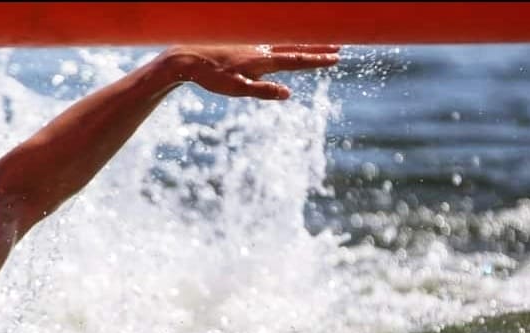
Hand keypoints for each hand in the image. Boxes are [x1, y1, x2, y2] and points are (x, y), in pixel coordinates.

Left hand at [168, 45, 340, 99]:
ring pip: (286, 42)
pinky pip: (273, 41)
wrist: (189, 57)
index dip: (317, 60)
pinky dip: (288, 41)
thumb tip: (288, 93)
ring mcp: (255, 44)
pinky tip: (290, 43)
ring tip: (322, 43)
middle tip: (339, 48)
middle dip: (319, 48)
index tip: (336, 58)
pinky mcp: (247, 43)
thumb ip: (263, 91)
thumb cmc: (211, 77)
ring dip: (305, 43)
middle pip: (297, 47)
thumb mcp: (236, 89)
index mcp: (263, 60)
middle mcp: (262, 49)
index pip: (297, 60)